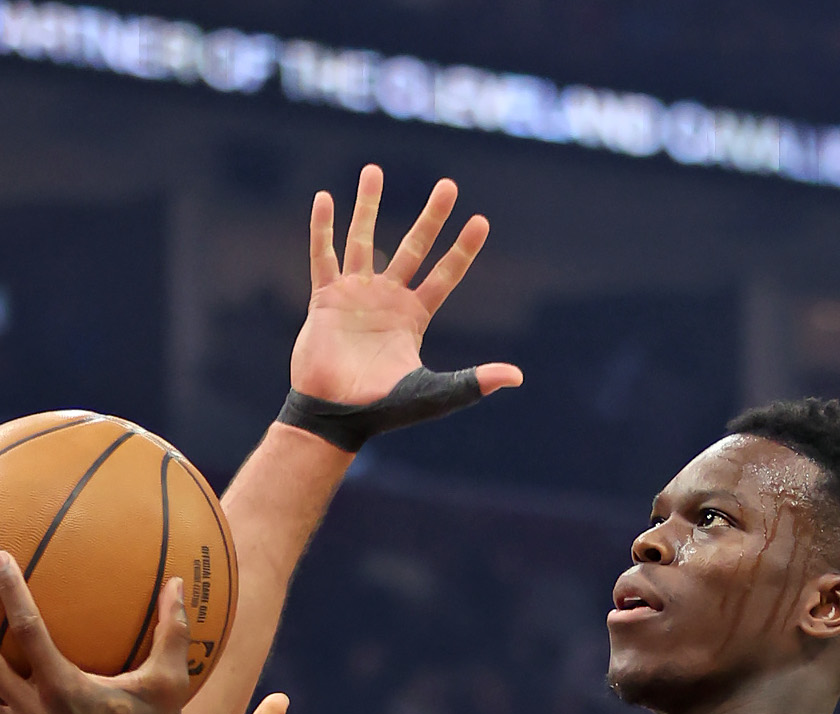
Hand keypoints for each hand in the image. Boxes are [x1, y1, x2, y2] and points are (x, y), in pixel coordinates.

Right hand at [291, 166, 520, 409]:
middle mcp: (388, 299)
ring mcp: (356, 295)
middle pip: (414, 247)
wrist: (335, 416)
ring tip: (374, 171)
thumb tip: (517, 377)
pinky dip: (323, 228)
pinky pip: (323, 256)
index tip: (481, 221)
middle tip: (449, 185)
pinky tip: (325, 198)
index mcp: (414, 317)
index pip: (445, 274)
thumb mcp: (434, 393)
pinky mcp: (325, 298)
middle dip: (432, 217)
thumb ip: (473, 382)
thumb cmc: (383, 409)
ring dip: (367, 205)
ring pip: (363, 239)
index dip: (463, 250)